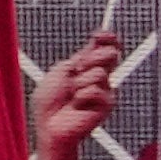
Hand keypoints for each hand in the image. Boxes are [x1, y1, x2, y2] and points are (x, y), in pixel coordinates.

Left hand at [24, 31, 125, 159]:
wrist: (50, 125)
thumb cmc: (49, 102)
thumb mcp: (58, 73)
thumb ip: (77, 59)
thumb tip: (93, 46)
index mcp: (87, 66)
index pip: (105, 47)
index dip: (107, 38)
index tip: (102, 34)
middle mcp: (100, 76)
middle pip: (111, 54)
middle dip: (93, 57)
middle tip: (77, 69)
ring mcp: (106, 90)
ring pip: (99, 73)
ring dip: (79, 83)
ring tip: (71, 96)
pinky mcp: (108, 104)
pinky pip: (96, 90)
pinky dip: (81, 97)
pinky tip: (77, 106)